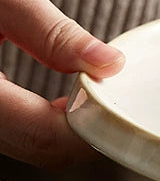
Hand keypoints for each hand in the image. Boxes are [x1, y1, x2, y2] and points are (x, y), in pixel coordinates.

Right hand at [0, 0, 124, 167]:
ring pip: (27, 143)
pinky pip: (14, 129)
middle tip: (119, 98)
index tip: (124, 103)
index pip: (46, 137)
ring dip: (67, 127)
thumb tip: (107, 63)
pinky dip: (45, 119)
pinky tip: (67, 95)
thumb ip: (52, 32)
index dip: (95, 127)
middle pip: (39, 148)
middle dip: (86, 130)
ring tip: (95, 92)